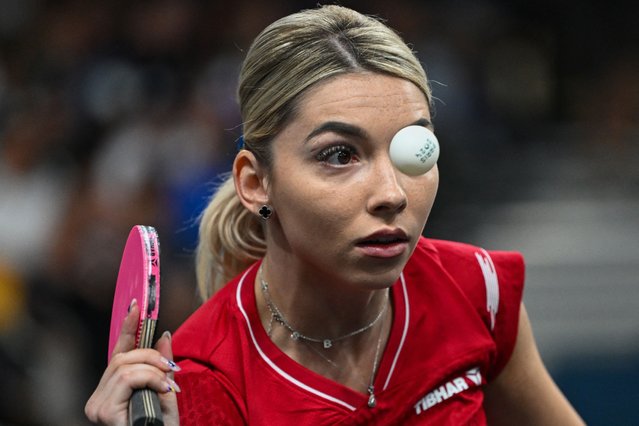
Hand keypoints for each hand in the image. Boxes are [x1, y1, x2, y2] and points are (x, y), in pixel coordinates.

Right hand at [85, 300, 179, 424]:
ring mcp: (97, 406)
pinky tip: (162, 391)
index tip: (137, 306)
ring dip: (153, 370)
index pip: (119, 354)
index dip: (128, 328)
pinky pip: (128, 378)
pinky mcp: (103, 411)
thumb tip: (164, 335)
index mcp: (113, 392)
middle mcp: (99, 398)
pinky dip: (150, 379)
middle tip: (170, 367)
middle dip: (150, 355)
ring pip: (125, 366)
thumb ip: (163, 366)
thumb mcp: (168, 391)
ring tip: (167, 385)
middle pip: (122, 358)